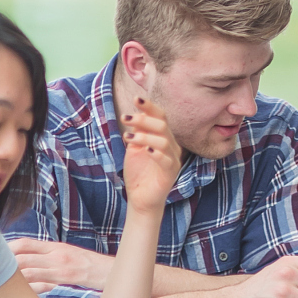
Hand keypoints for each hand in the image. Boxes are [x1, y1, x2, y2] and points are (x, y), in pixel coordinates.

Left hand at [10, 238, 115, 292]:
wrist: (112, 272)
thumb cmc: (90, 266)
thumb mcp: (70, 254)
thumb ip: (51, 256)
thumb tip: (30, 260)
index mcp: (56, 247)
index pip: (26, 243)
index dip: (8, 247)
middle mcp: (56, 254)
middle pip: (23, 256)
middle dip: (4, 262)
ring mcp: (60, 267)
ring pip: (29, 270)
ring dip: (12, 276)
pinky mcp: (66, 280)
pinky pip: (42, 284)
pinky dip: (28, 288)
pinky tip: (18, 294)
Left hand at [119, 100, 181, 214]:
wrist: (140, 199)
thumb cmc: (138, 173)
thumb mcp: (134, 148)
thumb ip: (137, 132)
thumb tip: (137, 114)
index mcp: (163, 137)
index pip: (160, 116)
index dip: (149, 107)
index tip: (135, 99)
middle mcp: (171, 145)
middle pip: (162, 125)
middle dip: (143, 119)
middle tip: (124, 118)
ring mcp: (173, 159)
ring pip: (163, 140)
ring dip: (144, 136)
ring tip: (127, 137)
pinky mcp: (171, 173)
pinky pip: (166, 159)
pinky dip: (156, 153)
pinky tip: (145, 150)